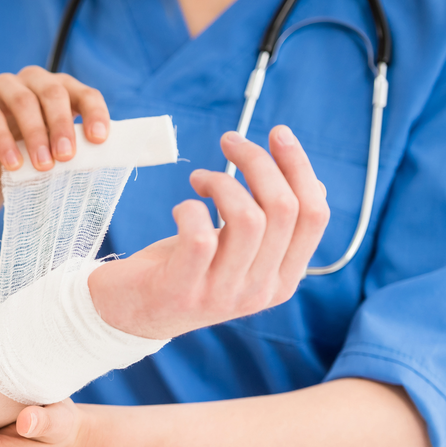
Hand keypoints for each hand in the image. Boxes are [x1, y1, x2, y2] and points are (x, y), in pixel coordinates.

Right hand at [0, 66, 111, 193]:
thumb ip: (71, 151)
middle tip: (66, 156)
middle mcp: (33, 81)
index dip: (94, 113)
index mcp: (60, 90)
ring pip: (23, 101)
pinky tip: (13, 164)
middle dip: (62, 125)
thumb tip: (97, 162)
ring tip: (43, 165)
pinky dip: (4, 141)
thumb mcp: (53, 154)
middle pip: (53, 92)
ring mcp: (3, 88)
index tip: (99, 139)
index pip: (84, 94)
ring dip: (36, 134)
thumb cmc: (26, 159)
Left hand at [89, 126, 329, 339]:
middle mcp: (260, 291)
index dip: (300, 167)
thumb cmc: (187, 269)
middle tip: (229, 141)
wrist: (129, 313)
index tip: (276, 134)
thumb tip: (316, 186)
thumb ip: (273, 227)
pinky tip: (181, 208)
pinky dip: (190, 209)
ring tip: (200, 178)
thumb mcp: (239, 250)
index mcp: (283, 279)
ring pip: (249, 219)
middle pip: (284, 209)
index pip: (315, 216)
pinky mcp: (183, 291)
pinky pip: (200, 237)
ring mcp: (222, 295)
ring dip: (222, 182)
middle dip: (258, 161)